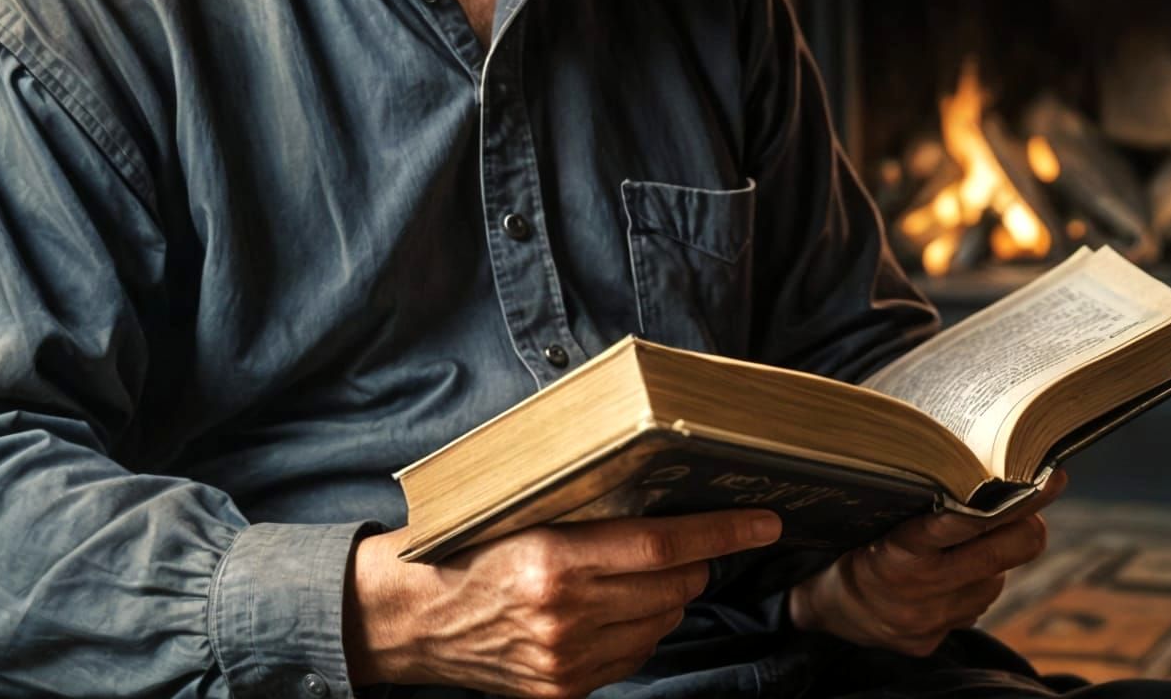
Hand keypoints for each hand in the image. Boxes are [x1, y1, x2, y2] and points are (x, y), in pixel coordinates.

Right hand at [344, 508, 783, 697]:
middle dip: (695, 557)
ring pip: (660, 622)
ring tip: (647, 570)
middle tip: (692, 536)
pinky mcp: (562, 693)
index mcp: (552, 561)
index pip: (662, 545)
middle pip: (672, 585)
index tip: (762, 519)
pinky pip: (631, 655)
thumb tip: (658, 492)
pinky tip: (619, 606)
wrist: (408, 619)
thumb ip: (584, 510)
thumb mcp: (517, 511)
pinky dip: (639, 627)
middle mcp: (564, 616)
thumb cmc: (461, 546)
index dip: (720, 531)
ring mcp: (565, 662)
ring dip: (669, 594)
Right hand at [788, 469, 1066, 656]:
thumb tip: (976, 475)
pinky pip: (974, 606)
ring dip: (991, 560)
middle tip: (1037, 504)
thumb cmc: (849, 542)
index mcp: (896, 555)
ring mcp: (930, 622)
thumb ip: (922, 503)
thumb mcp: (873, 513)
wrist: (826, 608)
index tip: (1046, 482)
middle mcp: (918, 594)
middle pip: (997, 557)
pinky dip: (972, 584)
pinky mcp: (934, 642)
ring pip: (992, 582)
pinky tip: (950, 573)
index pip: (963, 526)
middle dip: (1025, 528)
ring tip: (969, 539)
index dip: (1009, 503)